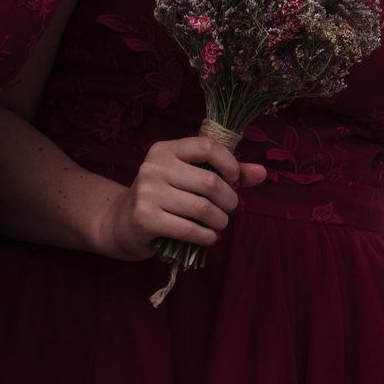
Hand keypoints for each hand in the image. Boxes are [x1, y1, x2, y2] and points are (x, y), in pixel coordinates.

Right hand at [100, 135, 268, 260]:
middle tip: (228, 209)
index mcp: (165, 150)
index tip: (235, 180)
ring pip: (202, 208)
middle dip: (229, 200)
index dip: (230, 164)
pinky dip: (206, 237)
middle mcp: (153, 167)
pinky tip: (208, 237)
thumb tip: (262, 172)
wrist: (121, 222)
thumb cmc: (165, 196)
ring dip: (219, 221)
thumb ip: (227, 173)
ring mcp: (147, 193)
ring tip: (219, 224)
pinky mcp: (144, 219)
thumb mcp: (191, 177)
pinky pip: (189, 229)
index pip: (208, 146)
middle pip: (210, 182)